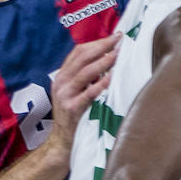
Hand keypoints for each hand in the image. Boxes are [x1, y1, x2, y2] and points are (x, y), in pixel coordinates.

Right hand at [48, 33, 120, 150]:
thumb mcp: (75, 92)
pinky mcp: (72, 109)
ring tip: (118, 54)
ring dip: (103, 61)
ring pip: (84, 73)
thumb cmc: (74, 116)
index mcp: (62, 76)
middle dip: (102, 46)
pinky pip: (88, 93)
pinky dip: (100, 84)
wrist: (61, 142)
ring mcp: (65, 95)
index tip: (114, 37)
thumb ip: (86, 77)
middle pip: (82, 58)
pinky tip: (112, 77)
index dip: (97, 43)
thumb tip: (109, 59)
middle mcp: (61, 83)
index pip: (78, 52)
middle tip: (119, 40)